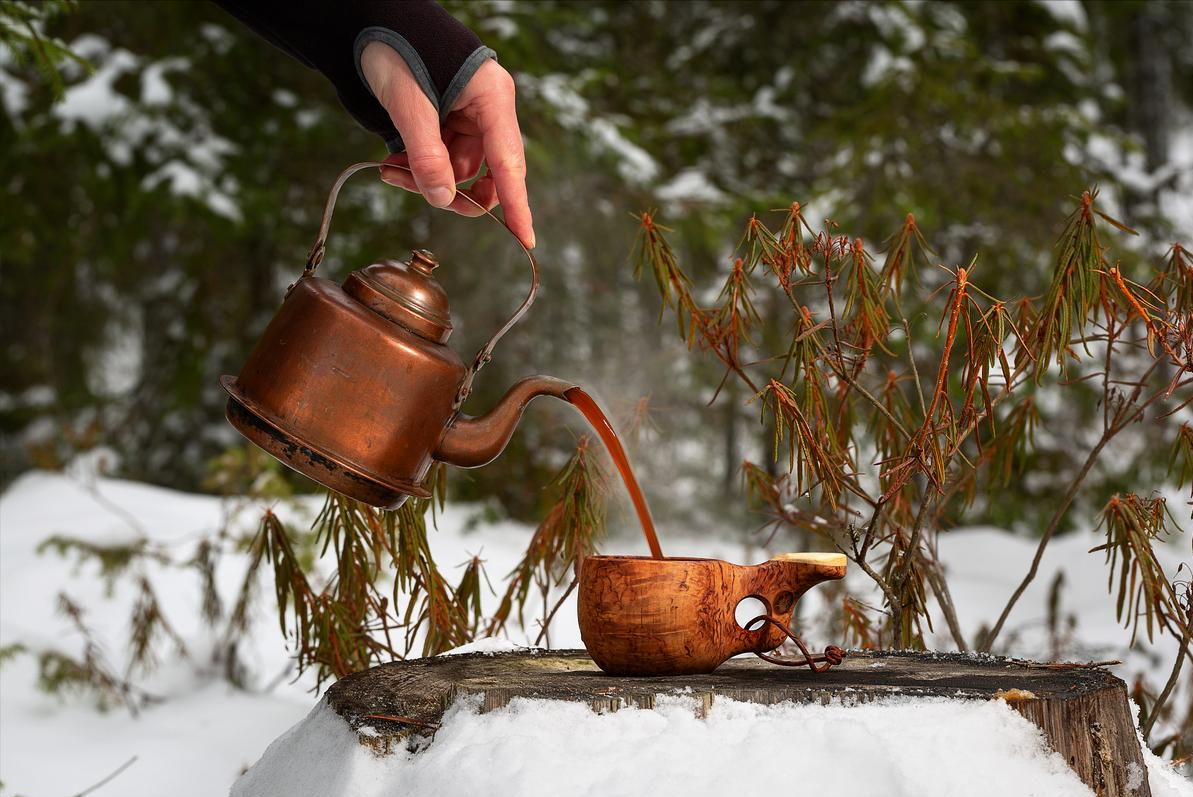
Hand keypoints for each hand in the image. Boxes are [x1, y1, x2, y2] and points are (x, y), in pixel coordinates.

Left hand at [360, 42, 534, 248]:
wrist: (372, 22)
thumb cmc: (396, 46)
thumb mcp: (407, 101)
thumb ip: (425, 153)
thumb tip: (442, 198)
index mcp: (492, 98)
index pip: (509, 163)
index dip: (517, 205)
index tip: (526, 239)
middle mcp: (487, 111)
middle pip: (483, 174)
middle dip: (447, 188)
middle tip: (407, 185)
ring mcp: (468, 119)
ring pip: (456, 171)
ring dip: (424, 178)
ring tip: (390, 171)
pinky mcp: (449, 122)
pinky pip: (441, 160)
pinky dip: (417, 167)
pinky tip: (393, 163)